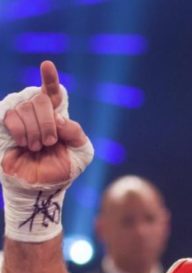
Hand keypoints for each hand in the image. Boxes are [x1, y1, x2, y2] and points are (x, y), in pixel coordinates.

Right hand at [1, 61, 87, 185]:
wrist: (40, 186)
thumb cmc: (61, 169)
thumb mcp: (80, 152)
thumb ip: (76, 133)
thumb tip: (58, 118)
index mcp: (57, 114)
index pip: (53, 91)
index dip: (49, 78)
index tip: (47, 65)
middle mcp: (36, 111)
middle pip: (42, 99)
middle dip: (48, 124)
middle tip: (49, 142)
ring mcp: (19, 115)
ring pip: (26, 107)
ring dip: (35, 132)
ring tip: (36, 147)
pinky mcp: (4, 122)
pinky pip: (11, 116)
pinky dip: (22, 133)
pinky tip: (25, 144)